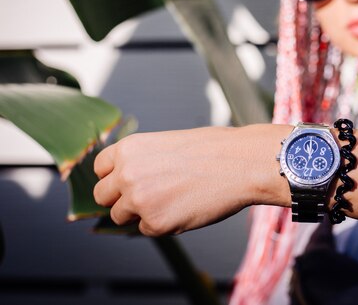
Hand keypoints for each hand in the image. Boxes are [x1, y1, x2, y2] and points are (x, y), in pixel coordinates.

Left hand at [93, 125, 289, 235]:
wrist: (241, 163)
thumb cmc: (214, 150)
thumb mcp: (168, 143)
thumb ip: (142, 160)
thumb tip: (128, 181)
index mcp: (129, 148)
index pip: (100, 169)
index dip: (115, 176)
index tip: (130, 181)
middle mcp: (126, 174)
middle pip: (102, 196)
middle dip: (121, 198)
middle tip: (150, 195)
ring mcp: (139, 200)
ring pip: (121, 216)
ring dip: (141, 212)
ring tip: (174, 200)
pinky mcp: (155, 223)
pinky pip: (147, 230)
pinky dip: (163, 224)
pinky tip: (186, 208)